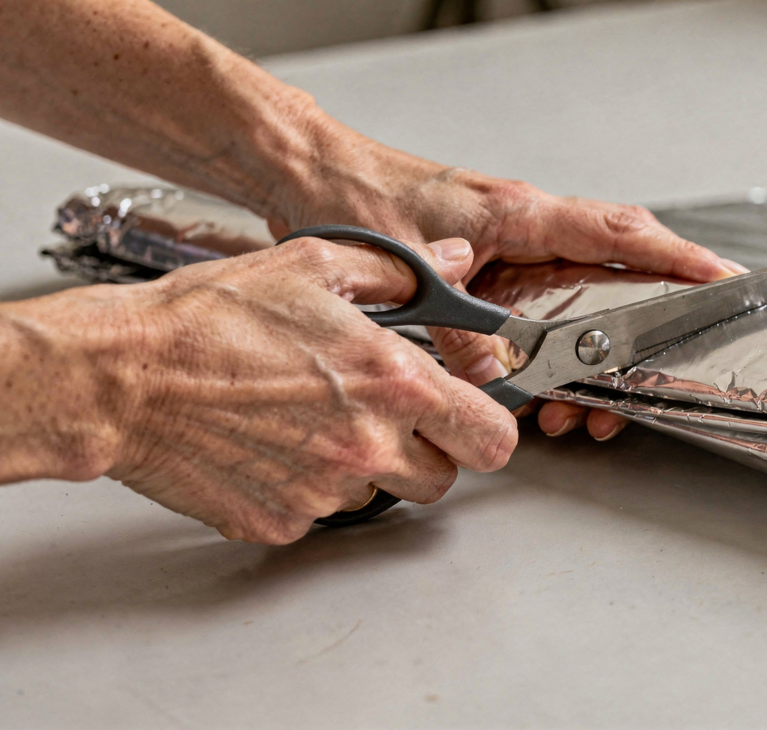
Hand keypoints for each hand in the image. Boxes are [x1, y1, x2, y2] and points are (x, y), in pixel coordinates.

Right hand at [6, 235, 515, 543]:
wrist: (124, 376)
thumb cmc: (209, 318)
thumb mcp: (315, 266)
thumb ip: (404, 271)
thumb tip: (457, 261)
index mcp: (393, 384)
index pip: (492, 439)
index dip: (486, 429)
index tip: (468, 419)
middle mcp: (367, 446)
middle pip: (443, 481)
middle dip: (426, 454)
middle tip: (387, 420)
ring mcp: (324, 492)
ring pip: (378, 498)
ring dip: (363, 470)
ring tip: (313, 422)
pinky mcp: (279, 521)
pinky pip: (317, 514)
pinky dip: (304, 488)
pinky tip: (271, 445)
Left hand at [265, 135, 746, 441]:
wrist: (313, 179)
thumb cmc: (355, 199)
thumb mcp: (408, 274)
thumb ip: (456, 330)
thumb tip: (489, 379)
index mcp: (518, 215)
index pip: (617, 234)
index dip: (675, 258)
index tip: (719, 278)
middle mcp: (525, 229)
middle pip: (617, 272)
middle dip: (644, 328)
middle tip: (652, 374)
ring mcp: (512, 249)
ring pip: (584, 301)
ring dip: (592, 360)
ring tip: (582, 409)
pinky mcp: (492, 269)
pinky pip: (545, 312)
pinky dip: (554, 357)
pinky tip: (542, 394)